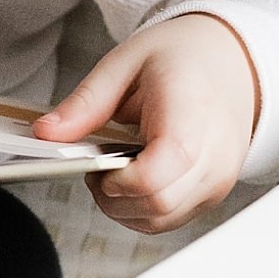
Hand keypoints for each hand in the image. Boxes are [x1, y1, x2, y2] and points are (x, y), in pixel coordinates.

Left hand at [33, 12, 259, 235]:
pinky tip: (132, 181)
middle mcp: (215, 152)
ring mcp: (219, 177)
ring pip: (163, 220)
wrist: (231, 60)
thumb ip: (85, 102)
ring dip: (124, 207)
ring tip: (113, 172)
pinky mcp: (215, 192)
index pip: (160, 171)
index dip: (120, 180)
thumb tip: (47, 133)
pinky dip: (142, 210)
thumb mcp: (125, 63)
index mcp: (192, 112)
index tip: (97, 167)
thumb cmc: (182, 58)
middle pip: (158, 203)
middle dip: (113, 197)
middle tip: (96, 168)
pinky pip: (172, 219)